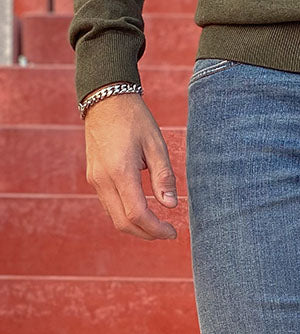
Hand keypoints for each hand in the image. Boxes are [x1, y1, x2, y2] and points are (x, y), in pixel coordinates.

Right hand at [83, 90, 178, 239]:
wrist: (105, 99)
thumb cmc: (134, 119)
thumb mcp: (156, 144)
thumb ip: (164, 177)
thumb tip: (171, 205)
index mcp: (120, 171)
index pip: (137, 214)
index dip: (156, 229)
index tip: (172, 232)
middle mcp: (103, 179)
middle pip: (123, 223)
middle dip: (147, 234)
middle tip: (167, 233)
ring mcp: (95, 180)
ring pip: (114, 218)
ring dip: (136, 228)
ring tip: (157, 225)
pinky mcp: (94, 178)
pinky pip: (109, 207)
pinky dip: (126, 216)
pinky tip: (142, 212)